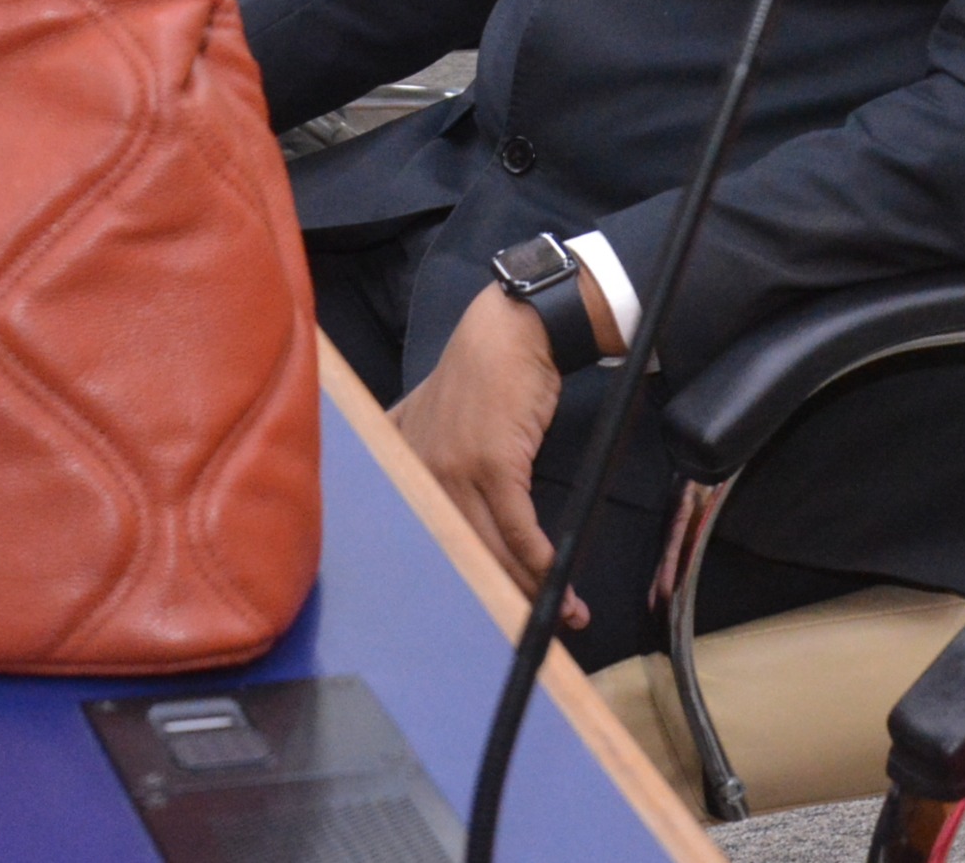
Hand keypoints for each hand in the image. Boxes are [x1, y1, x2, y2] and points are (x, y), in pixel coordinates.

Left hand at [389, 287, 582, 632]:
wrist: (509, 333)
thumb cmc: (480, 375)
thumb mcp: (433, 417)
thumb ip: (417, 454)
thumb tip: (410, 493)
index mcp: (403, 469)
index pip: (423, 543)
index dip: (451, 585)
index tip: (478, 617)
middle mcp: (420, 475)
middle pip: (457, 556)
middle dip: (494, 599)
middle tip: (523, 631)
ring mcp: (455, 471)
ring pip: (490, 549)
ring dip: (528, 587)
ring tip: (561, 612)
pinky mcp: (494, 464)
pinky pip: (518, 529)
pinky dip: (541, 559)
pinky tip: (559, 579)